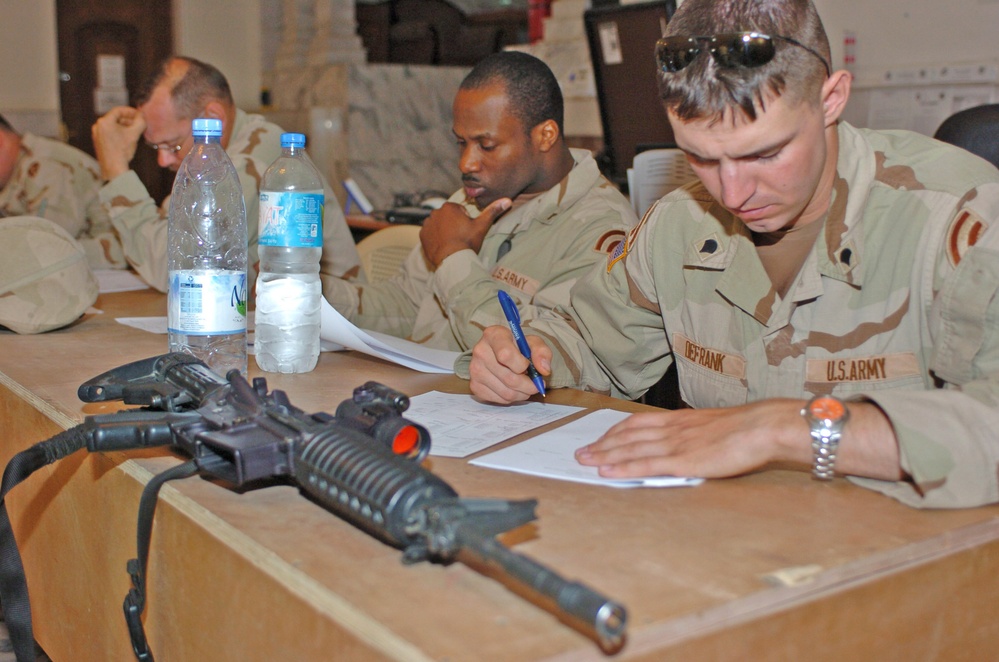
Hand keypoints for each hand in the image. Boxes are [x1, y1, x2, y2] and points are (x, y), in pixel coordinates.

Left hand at [92, 106, 146, 181]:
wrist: (113, 168)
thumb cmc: (122, 150)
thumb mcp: (134, 134)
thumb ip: (140, 122)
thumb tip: (142, 116)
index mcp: (104, 121)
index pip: (119, 110)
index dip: (131, 111)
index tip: (139, 115)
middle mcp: (98, 126)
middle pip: (115, 118)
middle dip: (128, 120)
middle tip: (138, 124)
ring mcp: (97, 135)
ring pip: (113, 126)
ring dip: (124, 127)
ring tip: (134, 132)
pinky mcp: (98, 143)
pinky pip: (109, 134)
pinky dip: (118, 134)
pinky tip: (127, 140)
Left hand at [420, 198, 510, 267]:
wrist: (452, 261)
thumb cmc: (467, 242)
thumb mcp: (482, 226)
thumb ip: (493, 211)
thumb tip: (508, 200)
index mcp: (450, 207)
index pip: (459, 211)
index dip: (465, 222)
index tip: (467, 232)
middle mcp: (435, 212)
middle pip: (448, 217)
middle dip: (454, 225)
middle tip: (460, 238)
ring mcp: (427, 224)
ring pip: (439, 225)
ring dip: (444, 231)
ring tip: (452, 243)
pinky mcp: (422, 235)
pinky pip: (430, 233)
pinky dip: (436, 238)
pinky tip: (443, 246)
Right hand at [468, 325, 551, 403]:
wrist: (502, 353)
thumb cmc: (518, 347)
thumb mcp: (533, 343)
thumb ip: (542, 353)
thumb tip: (543, 370)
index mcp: (493, 335)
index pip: (505, 355)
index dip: (522, 365)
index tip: (528, 365)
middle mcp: (480, 351)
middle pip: (509, 378)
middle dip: (529, 385)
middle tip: (536, 384)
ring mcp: (475, 370)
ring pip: (506, 393)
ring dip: (522, 393)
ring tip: (525, 386)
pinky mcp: (475, 386)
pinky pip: (500, 400)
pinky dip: (511, 398)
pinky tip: (513, 388)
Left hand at [575, 399, 808, 478]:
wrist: (763, 427)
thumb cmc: (748, 429)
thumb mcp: (715, 426)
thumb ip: (696, 434)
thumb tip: (689, 443)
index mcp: (680, 419)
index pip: (638, 423)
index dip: (616, 432)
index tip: (601, 439)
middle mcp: (671, 429)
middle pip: (627, 435)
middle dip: (602, 444)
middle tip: (581, 452)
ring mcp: (675, 444)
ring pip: (630, 449)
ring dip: (605, 455)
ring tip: (585, 461)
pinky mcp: (682, 460)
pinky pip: (645, 464)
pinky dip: (623, 468)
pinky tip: (607, 472)